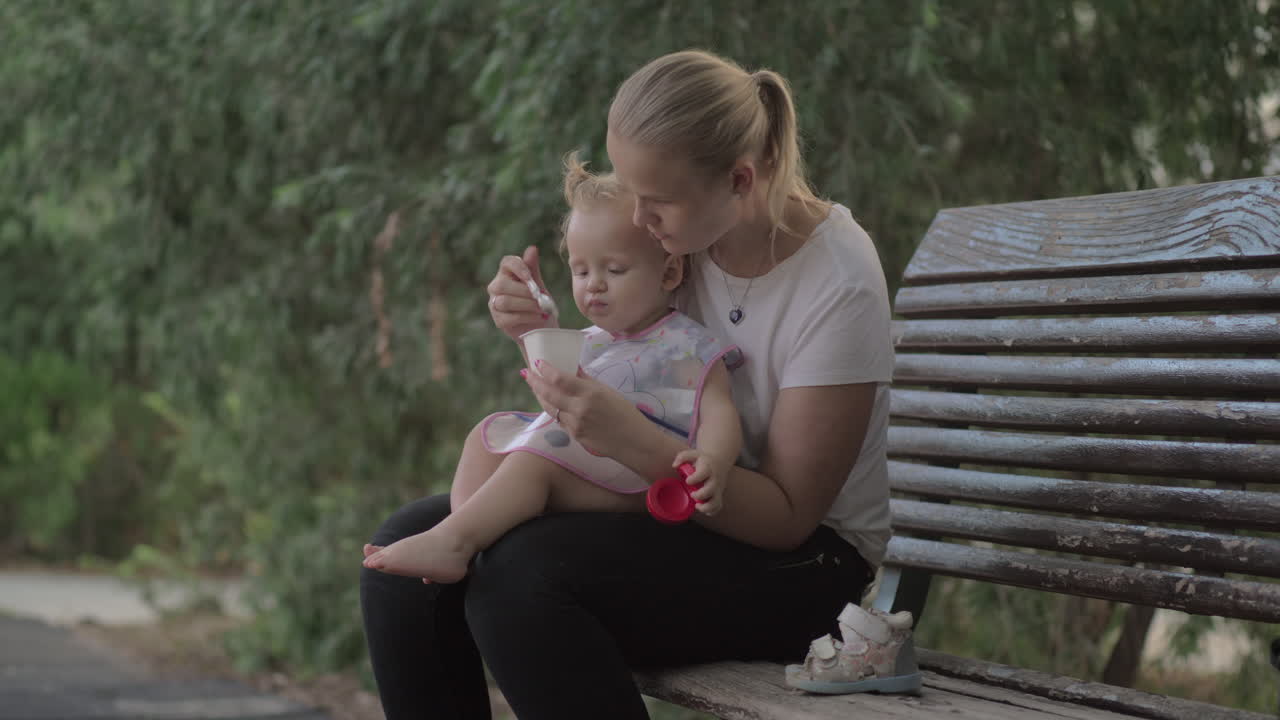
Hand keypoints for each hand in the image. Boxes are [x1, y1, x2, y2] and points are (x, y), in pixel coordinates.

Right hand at [487, 245, 555, 341]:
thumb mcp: (538, 284)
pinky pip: (509, 317)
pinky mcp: (498, 320)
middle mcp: (496, 287)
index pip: (506, 262)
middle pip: (503, 284)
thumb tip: (532, 248)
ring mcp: (494, 304)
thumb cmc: (538, 302)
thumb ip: (533, 268)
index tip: (531, 277)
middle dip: (525, 292)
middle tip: (541, 298)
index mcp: (506, 273)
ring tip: (542, 309)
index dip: (518, 267)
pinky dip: (526, 317)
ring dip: (527, 305)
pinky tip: (538, 317)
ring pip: (505, 301)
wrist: (542, 327)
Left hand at [523, 360, 644, 458]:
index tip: (537, 362)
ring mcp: (574, 424)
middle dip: (534, 382)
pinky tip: (552, 403)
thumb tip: (573, 368)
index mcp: (590, 393)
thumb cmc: (626, 414)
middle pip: (548, 394)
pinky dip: (554, 410)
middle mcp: (579, 409)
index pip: (559, 379)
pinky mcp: (574, 436)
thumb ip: (587, 381)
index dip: (545, 370)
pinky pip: (559, 420)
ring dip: (541, 396)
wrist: (634, 443)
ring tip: (535, 386)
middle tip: (526, 373)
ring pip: (550, 408)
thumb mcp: (608, 392)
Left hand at [672, 448, 726, 515]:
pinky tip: (701, 508)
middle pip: (710, 490)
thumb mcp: (693, 454)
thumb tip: (674, 465)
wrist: (720, 461)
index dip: (695, 478)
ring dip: (706, 507)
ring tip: (697, 506)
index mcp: (707, 468)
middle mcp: (714, 479)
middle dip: (700, 495)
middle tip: (692, 494)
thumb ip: (682, 457)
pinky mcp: (718, 495)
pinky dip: (711, 511)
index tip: (688, 481)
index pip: (703, 473)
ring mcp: (717, 489)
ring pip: (716, 502)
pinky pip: (718, 506)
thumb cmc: (703, 460)